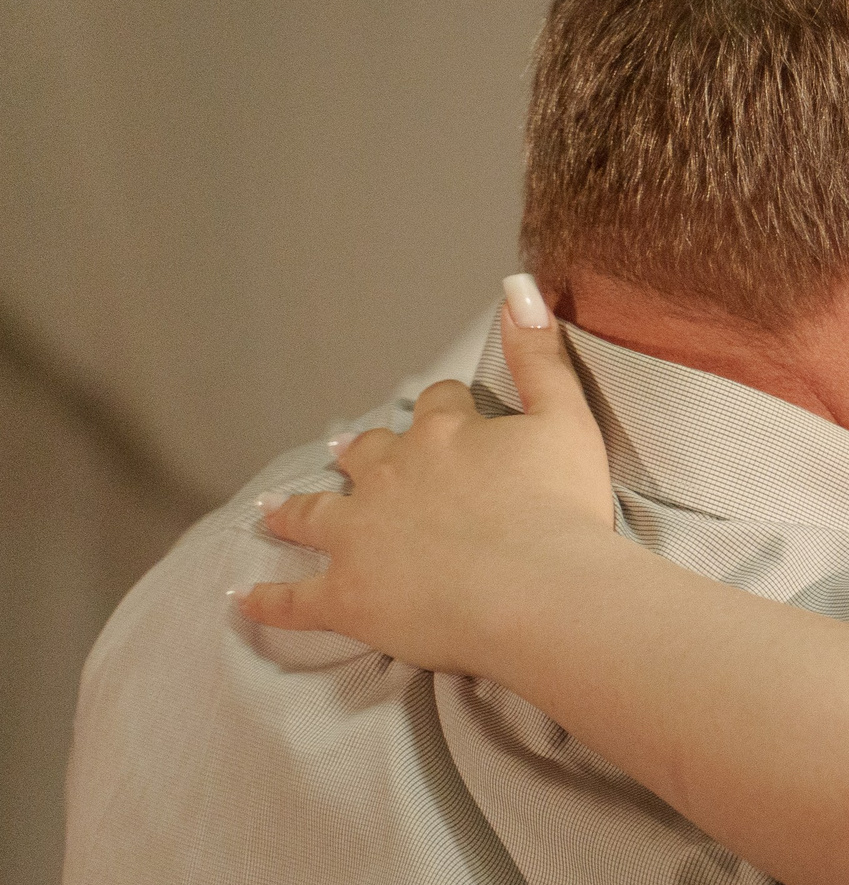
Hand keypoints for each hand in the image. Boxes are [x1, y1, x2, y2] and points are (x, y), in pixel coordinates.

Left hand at [239, 281, 618, 674]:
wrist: (543, 594)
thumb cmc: (564, 510)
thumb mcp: (567, 420)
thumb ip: (541, 355)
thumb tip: (516, 284)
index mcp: (444, 433)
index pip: (438, 406)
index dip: (446, 411)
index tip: (453, 417)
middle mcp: (389, 475)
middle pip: (366, 454)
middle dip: (359, 451)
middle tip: (343, 451)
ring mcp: (359, 537)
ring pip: (315, 515)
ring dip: (295, 510)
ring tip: (273, 511)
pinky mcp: (346, 597)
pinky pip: (295, 599)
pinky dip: (268, 599)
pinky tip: (243, 599)